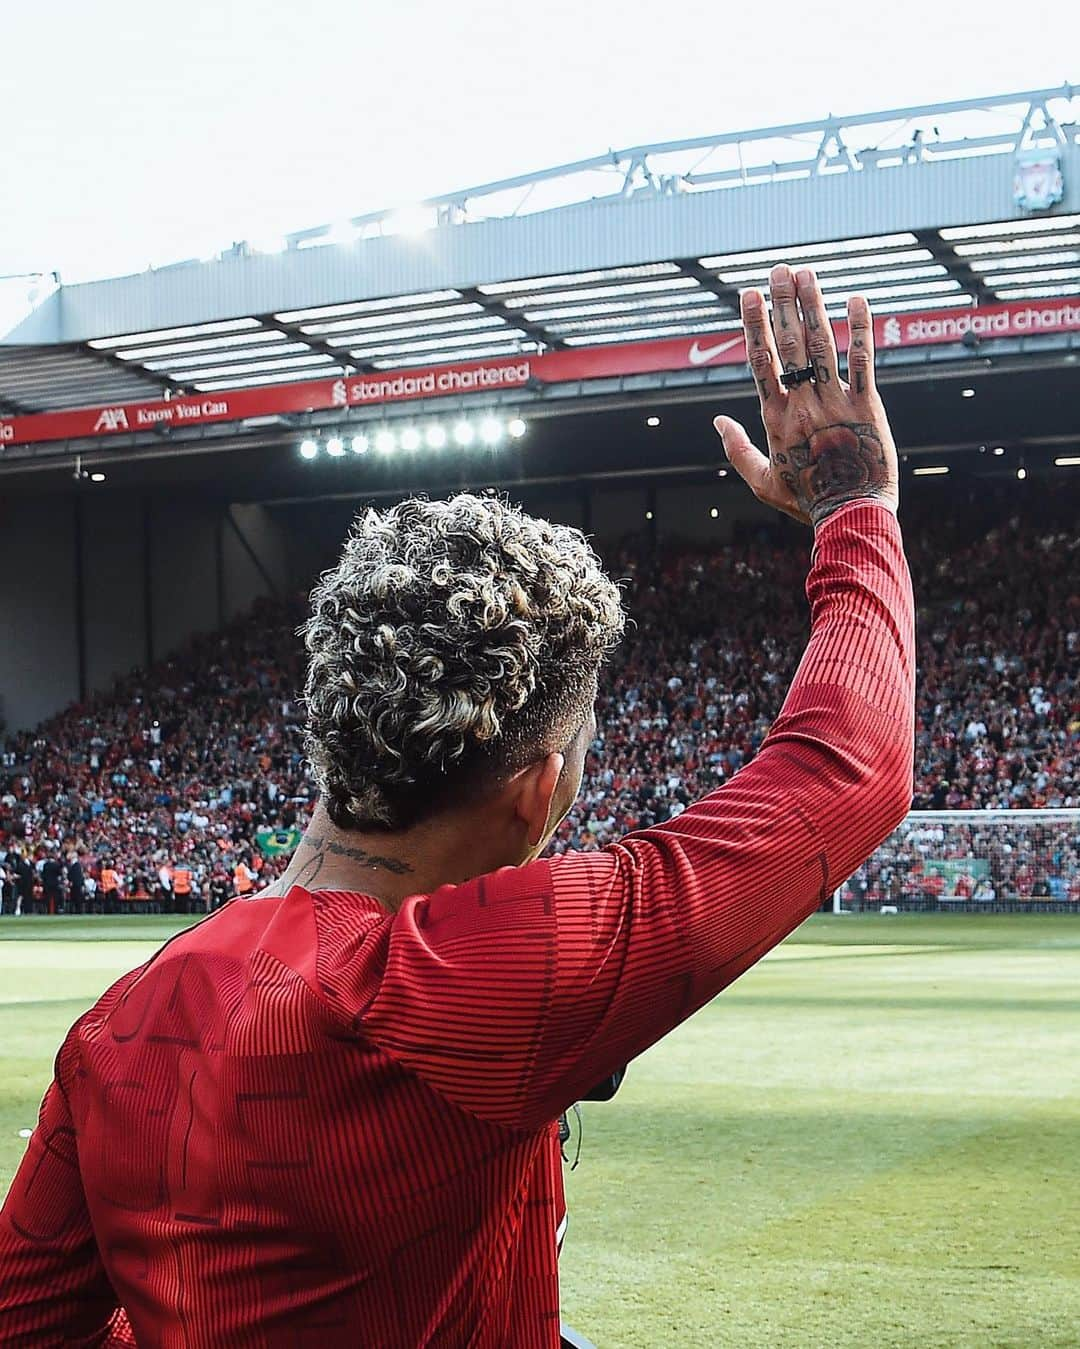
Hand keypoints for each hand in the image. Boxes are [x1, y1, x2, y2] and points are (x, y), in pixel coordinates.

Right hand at [714, 264, 899, 527]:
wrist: (851, 514)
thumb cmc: (805, 500)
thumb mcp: (761, 482)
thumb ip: (737, 450)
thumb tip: (716, 421)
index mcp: (776, 419)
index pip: (761, 362)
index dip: (754, 325)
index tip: (750, 294)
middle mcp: (803, 404)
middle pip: (789, 344)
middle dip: (783, 303)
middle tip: (779, 269)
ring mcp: (835, 402)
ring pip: (822, 345)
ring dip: (813, 306)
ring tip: (807, 273)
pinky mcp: (868, 405)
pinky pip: (863, 361)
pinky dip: (860, 329)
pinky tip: (856, 299)